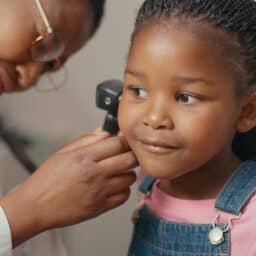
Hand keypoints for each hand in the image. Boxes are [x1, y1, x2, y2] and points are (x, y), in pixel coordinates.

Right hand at [0, 129, 136, 246]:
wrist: (36, 205)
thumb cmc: (47, 179)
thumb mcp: (64, 152)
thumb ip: (87, 140)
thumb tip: (105, 131)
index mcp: (85, 157)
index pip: (118, 143)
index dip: (126, 140)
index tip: (125, 140)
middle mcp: (95, 173)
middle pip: (130, 159)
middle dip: (131, 154)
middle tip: (126, 154)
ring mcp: (99, 191)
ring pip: (130, 178)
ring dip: (127, 172)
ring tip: (117, 171)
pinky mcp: (100, 207)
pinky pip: (124, 196)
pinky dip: (123, 189)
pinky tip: (114, 185)